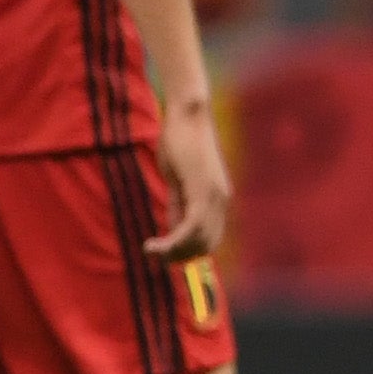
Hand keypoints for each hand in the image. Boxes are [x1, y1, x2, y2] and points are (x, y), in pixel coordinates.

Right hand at [145, 97, 231, 261]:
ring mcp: (214, 196)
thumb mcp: (177, 178)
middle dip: (181, 257)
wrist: (187, 116)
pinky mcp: (202, 190)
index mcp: (217, 198)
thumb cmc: (180, 142)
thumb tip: (176, 228)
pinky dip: (174, 240)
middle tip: (156, 257)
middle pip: (206, 244)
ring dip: (174, 251)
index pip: (209, 238)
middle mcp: (221, 200)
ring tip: (151, 252)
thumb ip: (178, 204)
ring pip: (199, 238)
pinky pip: (192, 225)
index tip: (165, 255)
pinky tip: (156, 244)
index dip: (188, 252)